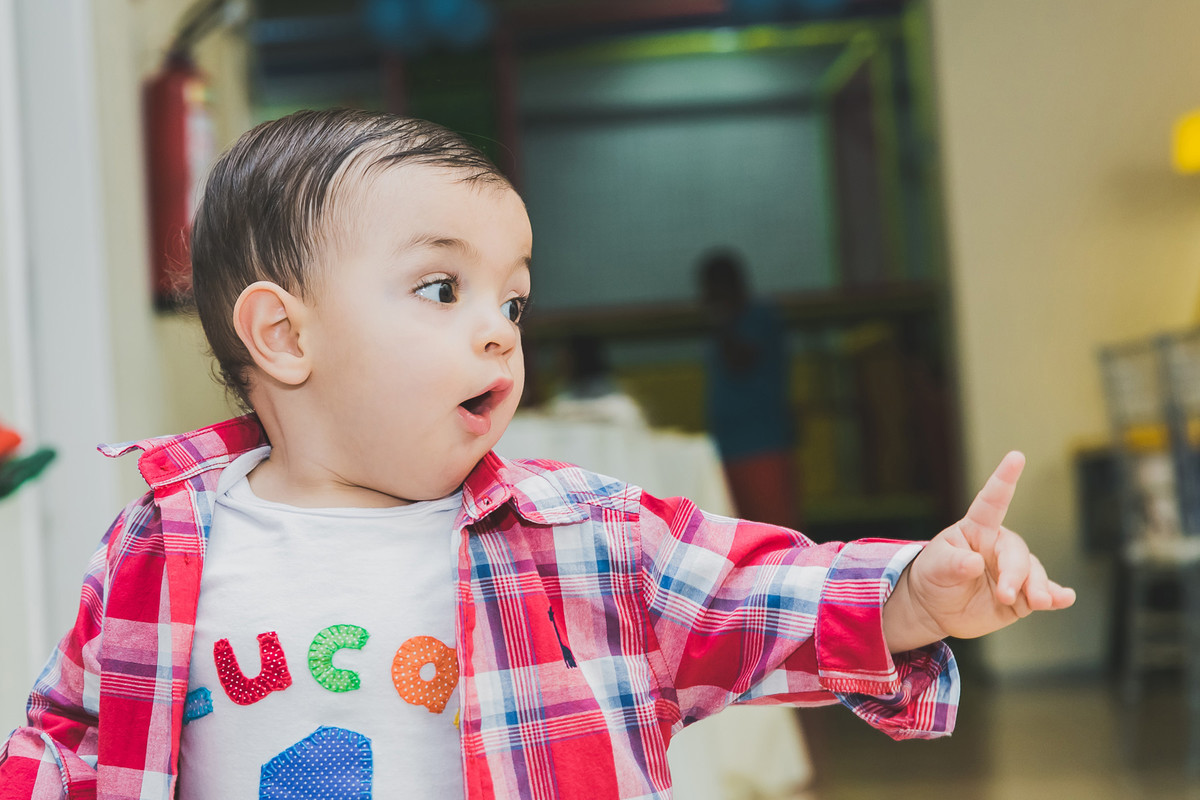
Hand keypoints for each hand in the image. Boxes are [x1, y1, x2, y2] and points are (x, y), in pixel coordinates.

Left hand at [882, 451, 1075, 652]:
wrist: (937, 610)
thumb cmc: (934, 577)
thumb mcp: (935, 567)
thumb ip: (953, 564)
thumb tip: (975, 563)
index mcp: (977, 529)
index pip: (992, 501)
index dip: (1004, 479)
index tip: (1015, 456)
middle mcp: (999, 546)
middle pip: (1017, 552)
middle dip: (1014, 573)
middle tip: (1004, 594)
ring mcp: (1013, 570)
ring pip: (1034, 574)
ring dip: (1037, 588)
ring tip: (1037, 602)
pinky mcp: (1022, 595)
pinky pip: (1045, 593)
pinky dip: (1057, 596)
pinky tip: (1065, 598)